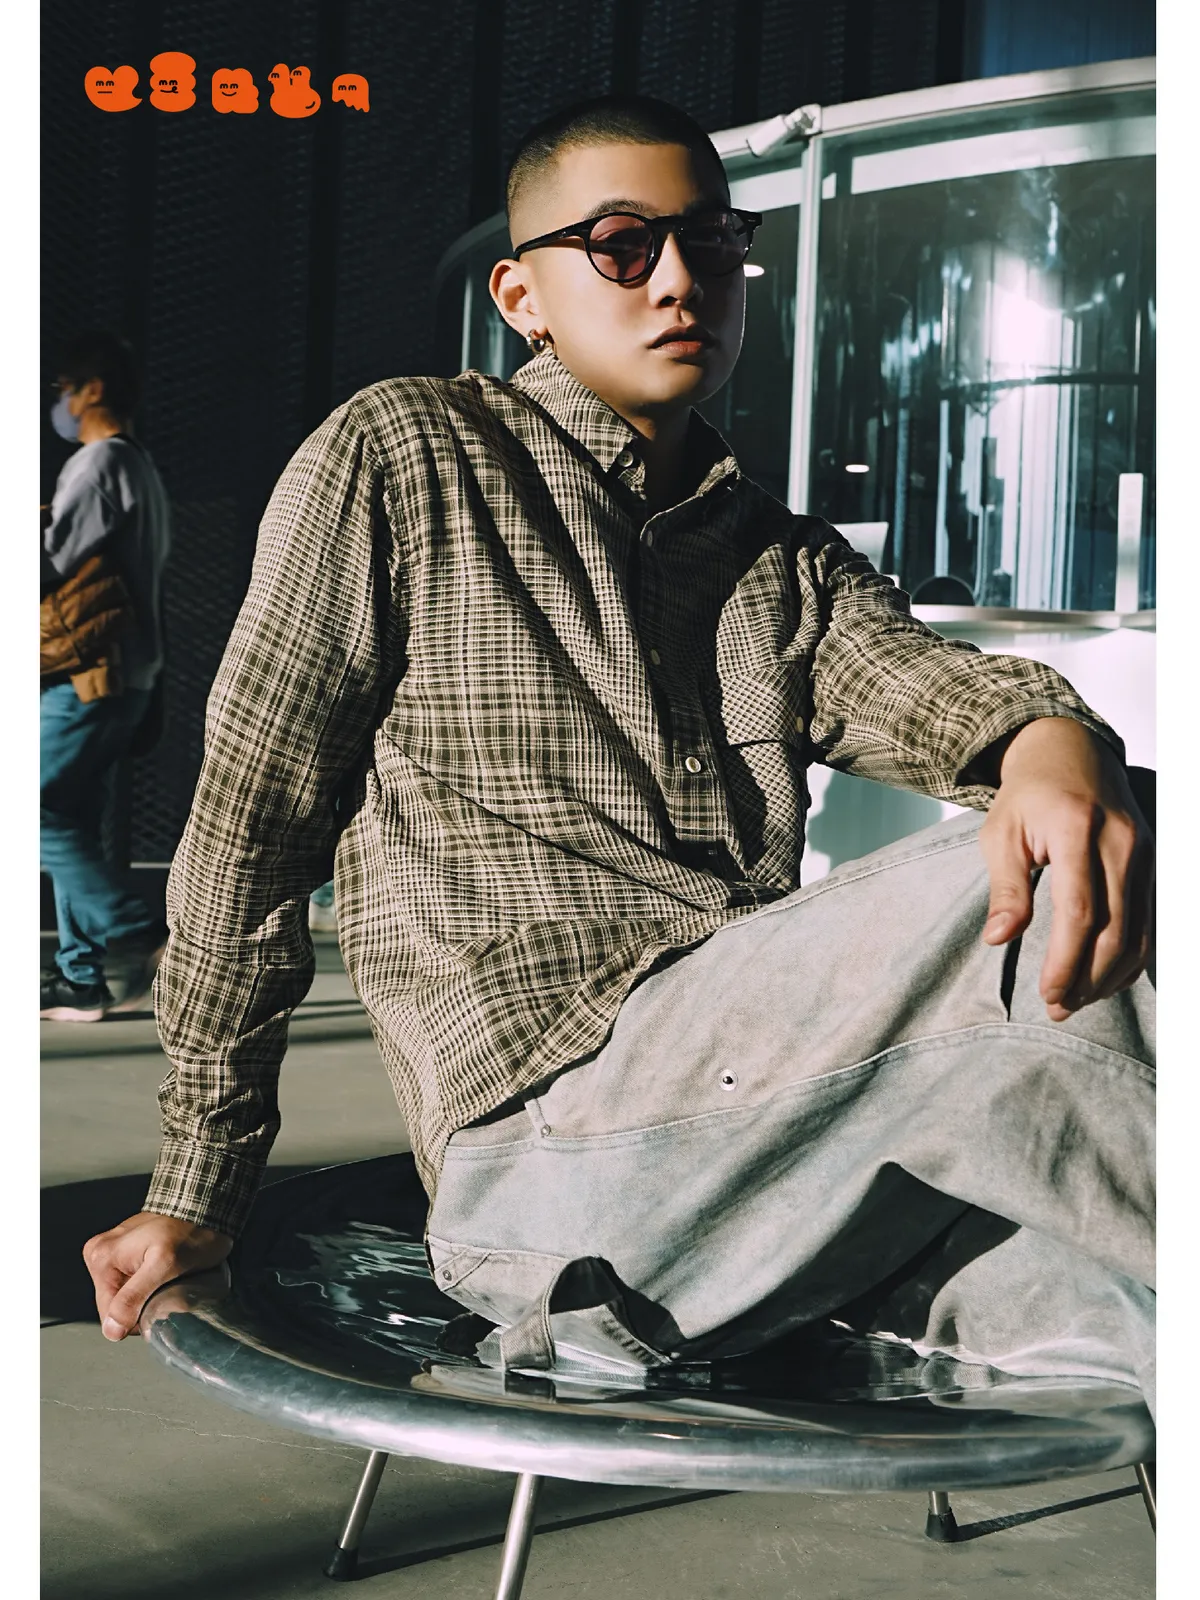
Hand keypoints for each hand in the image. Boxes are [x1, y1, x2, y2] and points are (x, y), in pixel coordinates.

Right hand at [82, 1212, 233, 1340]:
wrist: (206, 1206)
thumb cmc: (190, 1229)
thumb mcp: (165, 1265)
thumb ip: (134, 1296)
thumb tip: (112, 1329)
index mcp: (101, 1258)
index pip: (110, 1316)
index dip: (138, 1317)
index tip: (161, 1299)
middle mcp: (101, 1255)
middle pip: (117, 1308)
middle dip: (144, 1304)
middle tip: (167, 1284)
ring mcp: (114, 1254)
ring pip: (128, 1299)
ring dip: (149, 1296)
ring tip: (168, 1276)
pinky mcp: (128, 1255)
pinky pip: (136, 1286)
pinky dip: (152, 1286)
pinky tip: (166, 1273)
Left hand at [978, 717, 1153, 1020]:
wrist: (1069, 751)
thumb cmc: (1027, 795)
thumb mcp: (1000, 833)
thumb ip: (1005, 887)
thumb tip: (998, 939)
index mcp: (1076, 829)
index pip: (1080, 912)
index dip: (1066, 961)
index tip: (1048, 994)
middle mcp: (1121, 841)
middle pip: (1115, 929)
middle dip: (1088, 978)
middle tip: (1060, 1008)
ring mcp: (1144, 851)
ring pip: (1138, 930)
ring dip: (1110, 975)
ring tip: (1078, 1001)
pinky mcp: (1153, 861)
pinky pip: (1150, 920)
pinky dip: (1131, 955)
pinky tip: (1106, 977)